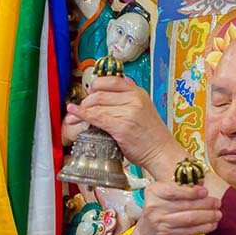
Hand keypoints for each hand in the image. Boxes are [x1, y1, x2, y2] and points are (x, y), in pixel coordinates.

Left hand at [65, 78, 179, 173]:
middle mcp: (134, 99)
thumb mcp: (144, 109)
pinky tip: (73, 114)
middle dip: (85, 101)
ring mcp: (128, 112)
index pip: (111, 80)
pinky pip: (96, 118)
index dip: (96, 85)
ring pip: (96, 106)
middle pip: (100, 93)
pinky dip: (82, 115)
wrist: (162, 153)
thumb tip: (110, 91)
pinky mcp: (122, 127)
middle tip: (80, 109)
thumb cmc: (151, 136)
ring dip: (81, 111)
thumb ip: (128, 99)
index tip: (88, 92)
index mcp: (139, 93)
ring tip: (73, 117)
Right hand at [133, 181, 221, 234]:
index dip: (192, 192)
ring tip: (217, 214)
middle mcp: (154, 207)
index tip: (206, 192)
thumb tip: (202, 184)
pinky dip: (203, 228)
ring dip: (207, 217)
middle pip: (185, 205)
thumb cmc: (160, 211)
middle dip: (206, 204)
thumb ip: (180, 189)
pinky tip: (211, 225)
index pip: (174, 190)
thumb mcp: (163, 196)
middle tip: (218, 203)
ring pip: (190, 219)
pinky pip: (189, 231)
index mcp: (154, 192)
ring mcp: (160, 223)